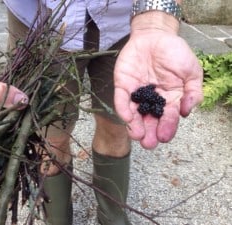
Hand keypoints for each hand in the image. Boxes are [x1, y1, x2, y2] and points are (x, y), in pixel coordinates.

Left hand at [114, 27, 202, 148]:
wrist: (155, 35)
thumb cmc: (175, 53)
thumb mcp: (191, 72)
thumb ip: (193, 92)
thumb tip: (187, 112)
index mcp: (169, 99)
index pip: (168, 117)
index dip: (166, 128)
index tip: (164, 137)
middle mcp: (152, 100)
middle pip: (149, 120)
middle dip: (148, 133)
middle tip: (148, 144)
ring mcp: (136, 94)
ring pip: (134, 114)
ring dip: (135, 126)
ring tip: (137, 136)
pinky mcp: (123, 86)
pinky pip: (122, 100)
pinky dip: (123, 109)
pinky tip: (127, 118)